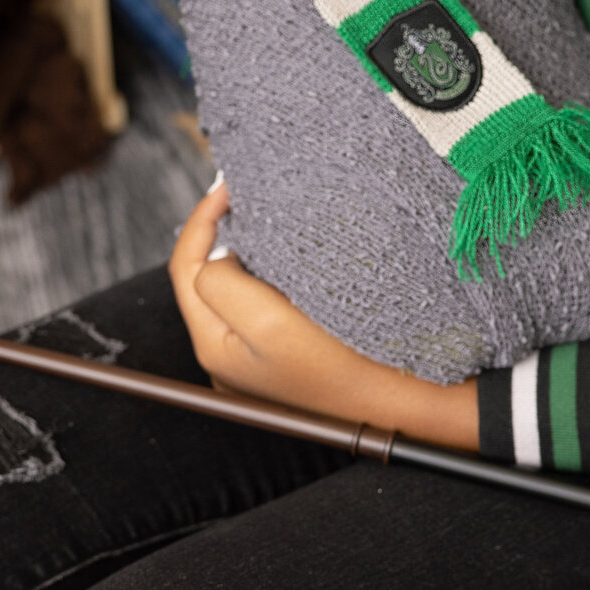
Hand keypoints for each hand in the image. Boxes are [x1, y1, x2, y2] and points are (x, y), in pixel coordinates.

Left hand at [168, 183, 479, 449]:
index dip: (202, 220)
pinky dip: (277, 270)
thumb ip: (223, 285)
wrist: (402, 403)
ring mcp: (261, 357)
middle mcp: (231, 355)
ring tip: (275, 217)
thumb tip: (216, 255)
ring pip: (241, 287)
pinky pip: (271, 300)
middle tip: (253, 194)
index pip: (187, 267)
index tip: (231, 185)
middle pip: (210, 276)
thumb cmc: (342, 368)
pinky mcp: (293, 353)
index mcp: (215, 346)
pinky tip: (300, 256)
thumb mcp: (268, 323)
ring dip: (253, 249)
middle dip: (225, 231)